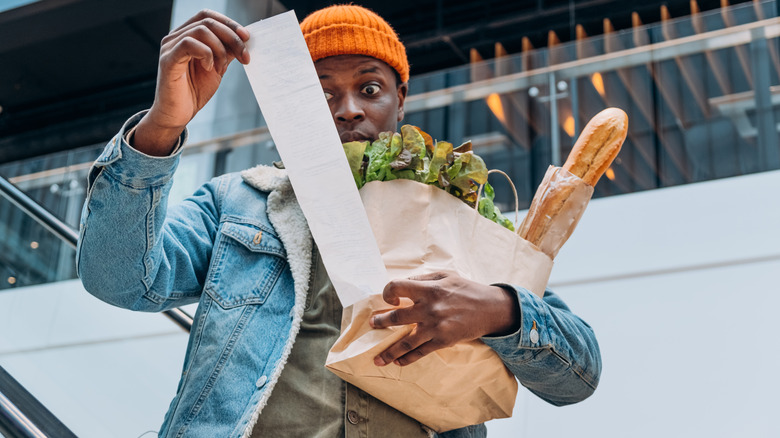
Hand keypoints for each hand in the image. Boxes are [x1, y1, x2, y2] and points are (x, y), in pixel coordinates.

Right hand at [134, 10, 250, 154]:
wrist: (178, 115)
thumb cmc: (194, 91)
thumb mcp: (217, 67)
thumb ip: (226, 51)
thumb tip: (244, 39)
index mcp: (187, 35)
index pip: (207, 16)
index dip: (229, 23)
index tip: (247, 38)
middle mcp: (175, 37)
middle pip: (207, 22)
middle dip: (232, 38)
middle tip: (245, 56)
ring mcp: (170, 47)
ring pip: (201, 31)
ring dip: (220, 49)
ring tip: (221, 69)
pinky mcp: (168, 60)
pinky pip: (189, 44)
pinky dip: (206, 54)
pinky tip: (210, 68)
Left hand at [369, 272, 519, 366]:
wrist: (490, 309)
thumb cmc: (466, 289)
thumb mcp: (445, 276)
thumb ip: (422, 279)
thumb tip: (402, 286)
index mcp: (428, 288)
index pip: (397, 287)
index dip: (388, 292)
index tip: (390, 299)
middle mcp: (429, 308)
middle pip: (396, 317)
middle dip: (381, 322)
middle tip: (373, 325)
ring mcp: (435, 327)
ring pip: (405, 342)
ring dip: (389, 351)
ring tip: (377, 358)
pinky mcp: (443, 341)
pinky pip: (421, 352)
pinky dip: (407, 359)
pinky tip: (398, 362)